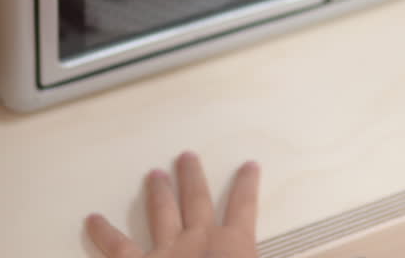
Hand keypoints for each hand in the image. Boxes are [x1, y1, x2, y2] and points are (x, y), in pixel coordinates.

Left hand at [85, 152, 259, 257]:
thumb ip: (253, 254)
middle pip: (197, 200)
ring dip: (158, 192)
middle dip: (192, 177)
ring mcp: (166, 251)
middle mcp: (200, 240)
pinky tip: (91, 219)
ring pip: (162, 213)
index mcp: (235, 248)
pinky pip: (117, 246)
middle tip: (186, 156)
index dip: (247, 186)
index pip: (244, 209)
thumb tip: (313, 257)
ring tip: (153, 174)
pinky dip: (103, 232)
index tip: (249, 165)